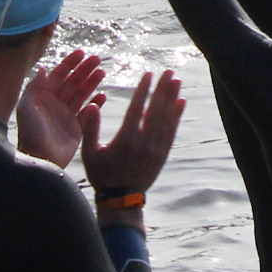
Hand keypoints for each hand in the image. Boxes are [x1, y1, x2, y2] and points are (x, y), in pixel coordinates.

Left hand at [17, 47, 106, 168]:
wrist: (40, 159)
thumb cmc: (30, 134)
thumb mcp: (26, 108)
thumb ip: (34, 87)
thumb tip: (43, 68)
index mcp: (43, 96)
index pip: (58, 75)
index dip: (69, 63)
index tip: (81, 53)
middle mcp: (55, 103)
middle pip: (72, 81)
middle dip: (84, 70)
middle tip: (97, 60)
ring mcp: (66, 114)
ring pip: (82, 93)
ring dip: (92, 82)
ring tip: (102, 72)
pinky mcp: (76, 126)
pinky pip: (88, 111)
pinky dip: (96, 103)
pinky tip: (103, 96)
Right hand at [81, 66, 184, 198]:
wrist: (121, 200)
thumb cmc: (102, 175)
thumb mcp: (89, 153)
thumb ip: (90, 128)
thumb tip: (91, 105)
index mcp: (125, 140)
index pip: (136, 108)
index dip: (143, 90)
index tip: (148, 74)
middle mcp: (143, 142)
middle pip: (155, 110)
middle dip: (162, 88)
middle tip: (168, 71)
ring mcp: (155, 148)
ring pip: (166, 118)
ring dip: (172, 98)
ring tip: (177, 81)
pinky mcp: (163, 154)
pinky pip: (172, 131)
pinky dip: (177, 116)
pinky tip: (181, 102)